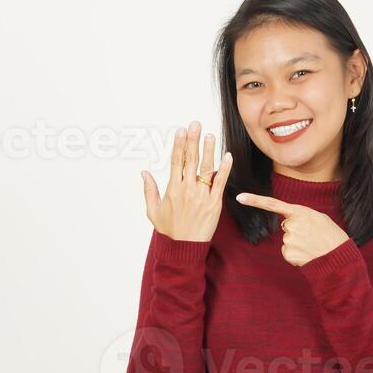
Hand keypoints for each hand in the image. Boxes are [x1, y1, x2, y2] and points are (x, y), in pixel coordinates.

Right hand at [142, 120, 231, 242]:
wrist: (183, 248)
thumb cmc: (168, 230)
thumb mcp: (153, 211)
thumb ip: (149, 190)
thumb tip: (144, 172)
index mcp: (172, 189)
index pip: (176, 161)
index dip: (179, 144)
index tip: (181, 130)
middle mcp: (187, 190)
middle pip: (190, 160)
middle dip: (193, 140)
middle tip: (196, 124)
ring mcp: (202, 196)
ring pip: (206, 168)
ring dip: (208, 150)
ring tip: (211, 135)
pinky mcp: (214, 204)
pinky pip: (220, 183)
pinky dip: (225, 169)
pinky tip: (228, 156)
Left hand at [234, 192, 349, 266]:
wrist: (338, 256)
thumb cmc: (331, 235)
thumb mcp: (318, 217)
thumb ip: (301, 216)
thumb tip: (287, 223)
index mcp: (299, 212)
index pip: (273, 204)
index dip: (254, 200)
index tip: (239, 197)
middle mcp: (291, 224)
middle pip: (285, 227)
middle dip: (296, 232)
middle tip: (312, 236)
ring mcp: (289, 239)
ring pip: (287, 241)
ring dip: (297, 244)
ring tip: (312, 245)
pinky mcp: (288, 253)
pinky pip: (287, 252)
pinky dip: (296, 254)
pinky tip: (308, 254)